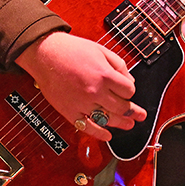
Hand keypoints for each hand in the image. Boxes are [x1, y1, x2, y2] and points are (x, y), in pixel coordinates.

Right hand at [14, 31, 147, 140]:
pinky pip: (88, 127)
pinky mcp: (70, 111)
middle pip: (122, 108)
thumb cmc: (71, 49)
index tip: (128, 92)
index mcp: (105, 75)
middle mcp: (96, 91)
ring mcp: (83, 103)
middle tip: (139, 114)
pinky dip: (100, 134)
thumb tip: (130, 80)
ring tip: (129, 124)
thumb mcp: (101, 50)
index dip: (130, 91)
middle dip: (133, 112)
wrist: (45, 53)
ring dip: (122, 124)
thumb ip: (119, 64)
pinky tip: (108, 135)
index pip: (129, 91)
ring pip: (108, 119)